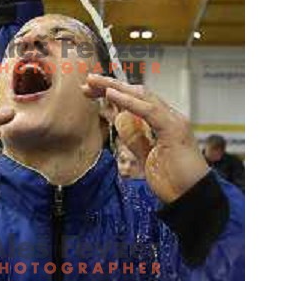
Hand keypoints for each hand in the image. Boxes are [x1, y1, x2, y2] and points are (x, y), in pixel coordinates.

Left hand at [84, 75, 208, 203]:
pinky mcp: (174, 129)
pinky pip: (148, 110)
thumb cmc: (173, 180)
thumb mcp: (145, 156)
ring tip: (94, 82)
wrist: (193, 199)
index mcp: (163, 122)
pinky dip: (128, 101)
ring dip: (115, 87)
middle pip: (137, 93)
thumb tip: (119, 121)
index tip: (91, 91)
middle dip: (111, 85)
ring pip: (142, 95)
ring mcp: (173, 121)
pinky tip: (111, 94)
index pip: (136, 100)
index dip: (114, 93)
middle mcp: (169, 116)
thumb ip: (134, 137)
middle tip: (88, 81)